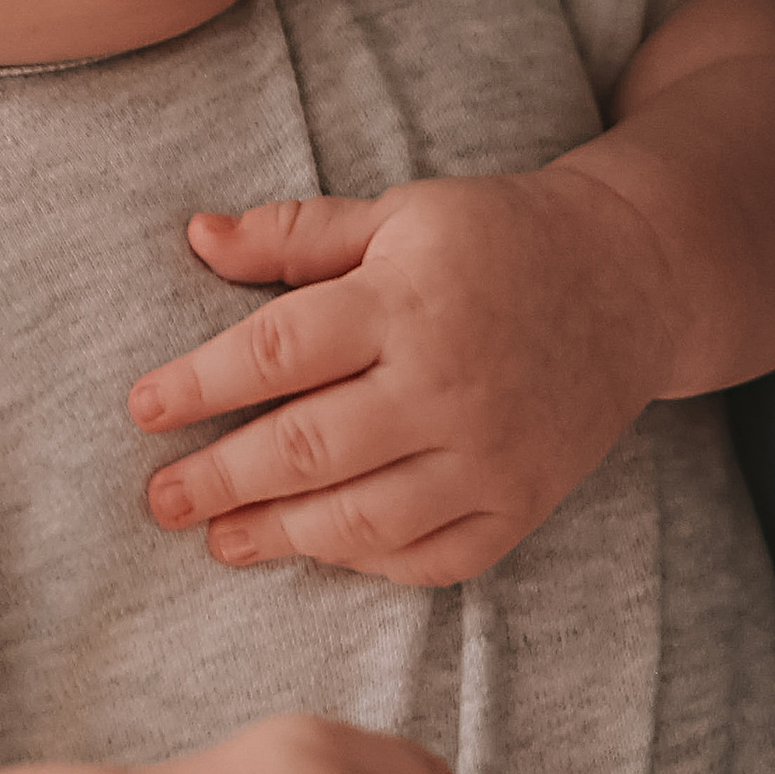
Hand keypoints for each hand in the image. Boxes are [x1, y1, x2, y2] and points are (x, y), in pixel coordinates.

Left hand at [131, 176, 673, 586]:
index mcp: (406, 298)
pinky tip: (320, 547)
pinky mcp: (521, 503)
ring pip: (363, 517)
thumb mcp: (399, 213)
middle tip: (160, 499)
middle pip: (308, 446)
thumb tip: (196, 237)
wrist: (632, 278)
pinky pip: (431, 556)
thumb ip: (295, 235)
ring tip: (220, 538)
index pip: (277, 350)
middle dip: (220, 478)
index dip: (199, 384)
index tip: (142, 409)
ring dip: (279, 534)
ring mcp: (489, 454)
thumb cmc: (497, 238)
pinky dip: (368, 560)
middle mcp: (446, 383)